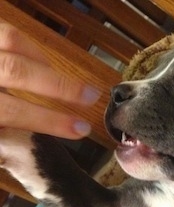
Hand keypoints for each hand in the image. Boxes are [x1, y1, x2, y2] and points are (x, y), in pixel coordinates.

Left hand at [0, 22, 100, 138]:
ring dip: (45, 62)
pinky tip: (36, 59)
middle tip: (92, 96)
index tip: (81, 129)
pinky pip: (3, 30)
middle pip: (18, 71)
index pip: (14, 111)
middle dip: (62, 85)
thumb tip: (17, 136)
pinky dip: (25, 44)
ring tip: (64, 80)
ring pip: (12, 42)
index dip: (51, 121)